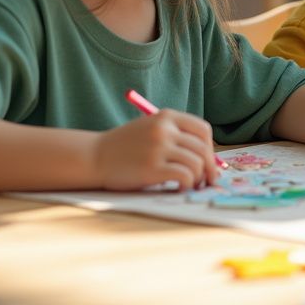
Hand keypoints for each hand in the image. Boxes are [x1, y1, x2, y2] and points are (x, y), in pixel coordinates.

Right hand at [93, 109, 218, 190]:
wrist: (94, 156)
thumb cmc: (125, 146)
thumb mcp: (151, 129)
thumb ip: (176, 136)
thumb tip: (207, 159)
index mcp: (166, 116)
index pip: (203, 130)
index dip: (210, 148)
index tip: (207, 161)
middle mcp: (165, 129)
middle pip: (203, 148)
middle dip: (209, 167)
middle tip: (208, 180)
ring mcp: (159, 148)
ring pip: (197, 163)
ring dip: (198, 178)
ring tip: (191, 185)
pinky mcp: (152, 168)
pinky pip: (185, 176)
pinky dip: (188, 184)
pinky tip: (180, 188)